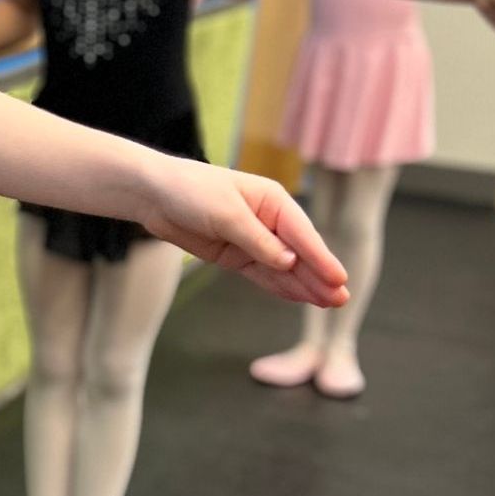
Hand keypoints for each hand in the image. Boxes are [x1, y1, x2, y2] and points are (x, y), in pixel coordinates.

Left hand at [139, 159, 349, 307]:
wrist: (154, 196)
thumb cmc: (191, 191)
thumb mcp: (226, 214)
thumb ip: (258, 240)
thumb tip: (288, 261)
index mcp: (273, 201)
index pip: (302, 235)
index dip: (320, 258)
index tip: (338, 278)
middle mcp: (268, 221)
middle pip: (297, 254)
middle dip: (318, 276)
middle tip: (340, 299)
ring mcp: (252, 240)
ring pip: (283, 268)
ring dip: (303, 286)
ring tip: (327, 304)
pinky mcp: (235, 255)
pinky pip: (262, 274)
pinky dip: (279, 287)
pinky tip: (299, 298)